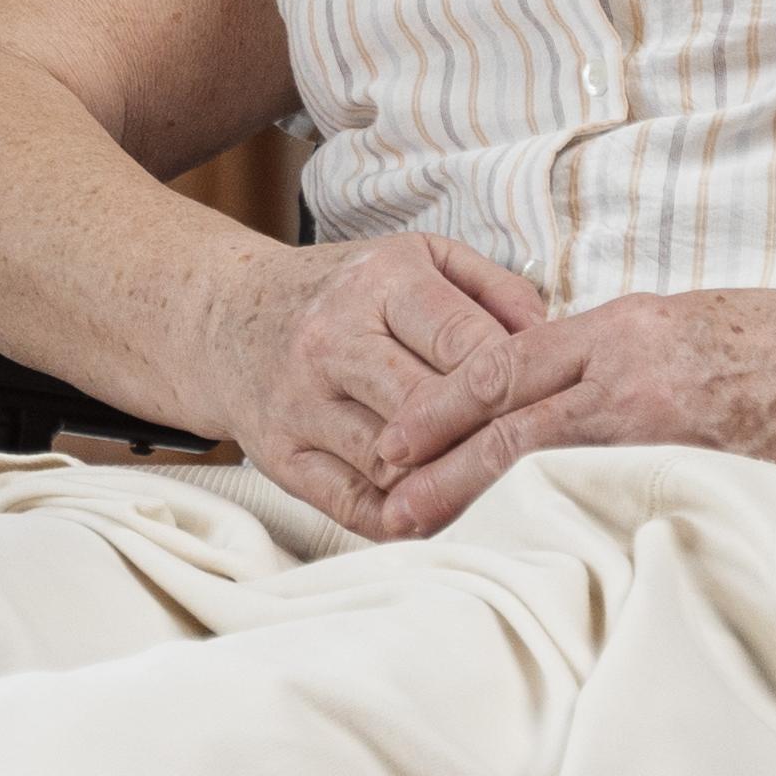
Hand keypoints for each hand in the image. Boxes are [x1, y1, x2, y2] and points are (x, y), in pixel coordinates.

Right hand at [225, 232, 551, 528]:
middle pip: (433, 410)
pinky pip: (353, 506)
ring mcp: (300, 403)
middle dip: (485, 436)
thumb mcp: (418, 257)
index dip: (514, 380)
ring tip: (483, 479)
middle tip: (522, 450)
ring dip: (449, 482)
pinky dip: (402, 518)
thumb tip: (549, 343)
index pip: (466, 344)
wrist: (226, 317)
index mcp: (378, 284)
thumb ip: (494, 290)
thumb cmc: (345, 291)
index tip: (538, 398)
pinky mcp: (280, 456)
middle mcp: (332, 341)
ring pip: (397, 467)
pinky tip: (432, 507)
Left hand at [375, 287, 775, 538]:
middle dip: (432, 452)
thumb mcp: (707, 332)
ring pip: (540, 450)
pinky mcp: (698, 463)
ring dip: (470, 491)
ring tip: (414, 528)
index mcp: (631, 324)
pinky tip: (519, 552)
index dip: (442, 402)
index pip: (509, 362)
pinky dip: (554, 521)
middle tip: (373, 495)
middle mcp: (634, 362)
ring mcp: (664, 414)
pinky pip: (607, 496)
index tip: (394, 440)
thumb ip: (639, 364)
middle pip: (505, 406)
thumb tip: (584, 405)